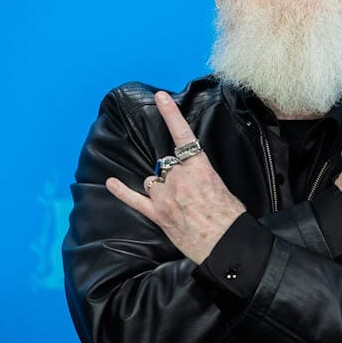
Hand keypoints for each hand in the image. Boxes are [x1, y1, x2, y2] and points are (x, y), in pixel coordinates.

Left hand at [105, 91, 245, 263]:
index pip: (183, 135)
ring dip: (162, 187)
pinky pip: (135, 199)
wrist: (226, 245)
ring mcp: (166, 196)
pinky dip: (122, 190)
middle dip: (175, 174)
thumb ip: (203, 177)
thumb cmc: (231, 218)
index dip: (170, 114)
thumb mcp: (222, 188)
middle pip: (167, 164)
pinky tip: (111, 182)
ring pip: (154, 180)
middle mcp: (179, 178)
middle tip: (191, 193)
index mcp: (200, 168)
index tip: (160, 97)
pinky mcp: (158, 214)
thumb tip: (195, 178)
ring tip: (177, 202)